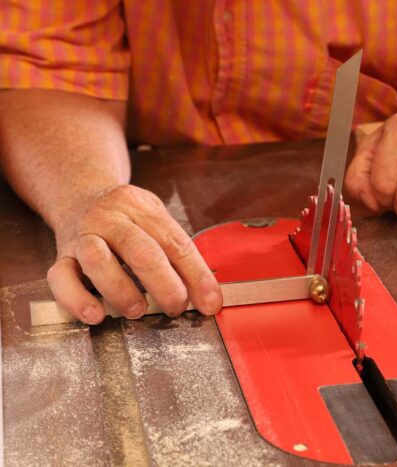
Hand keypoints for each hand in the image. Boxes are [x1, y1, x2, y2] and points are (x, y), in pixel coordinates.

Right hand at [47, 184, 222, 323]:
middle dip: (165, 286)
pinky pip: (60, 278)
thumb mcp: (155, 220)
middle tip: (177, 308)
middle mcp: (110, 218)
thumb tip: (207, 295)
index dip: (197, 276)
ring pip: (98, 261)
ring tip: (138, 310)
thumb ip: (176, 252)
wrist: (79, 197)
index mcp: (141, 207)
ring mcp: (82, 235)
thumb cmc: (128, 220)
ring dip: (122, 291)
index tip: (210, 303)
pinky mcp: (61, 255)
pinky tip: (96, 315)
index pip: (176, 243)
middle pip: (141, 250)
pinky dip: (77, 300)